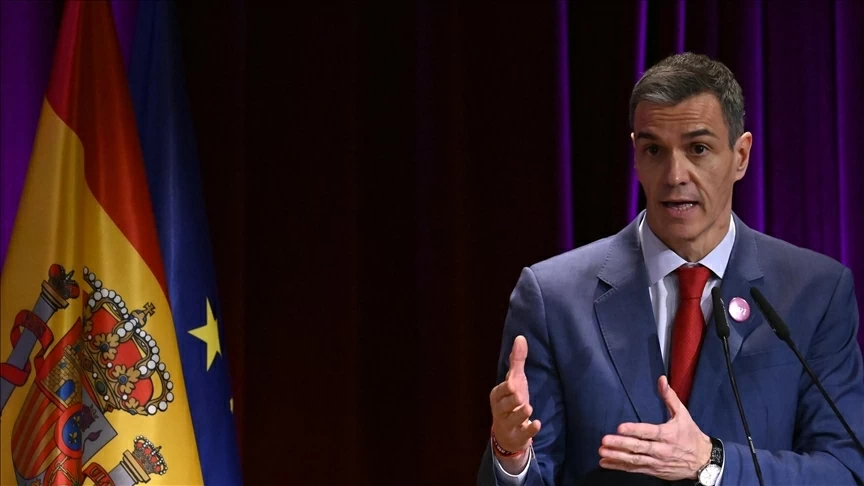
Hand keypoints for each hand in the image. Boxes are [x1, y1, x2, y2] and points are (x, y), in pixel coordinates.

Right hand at [489, 335, 541, 472]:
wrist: (509, 434)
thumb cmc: (512, 402)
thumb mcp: (515, 381)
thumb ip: (517, 361)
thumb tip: (520, 337)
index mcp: (497, 395)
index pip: (500, 390)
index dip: (507, 388)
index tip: (513, 385)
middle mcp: (500, 410)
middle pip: (505, 404)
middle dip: (513, 400)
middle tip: (520, 397)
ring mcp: (508, 424)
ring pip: (513, 418)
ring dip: (520, 413)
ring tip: (527, 409)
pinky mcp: (517, 436)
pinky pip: (523, 433)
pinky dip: (529, 429)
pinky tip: (537, 424)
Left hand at [598, 375, 711, 480]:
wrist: (703, 461)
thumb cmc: (691, 435)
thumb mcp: (683, 414)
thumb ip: (670, 397)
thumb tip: (662, 379)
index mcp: (668, 434)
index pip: (649, 432)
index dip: (634, 430)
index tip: (620, 427)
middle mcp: (661, 449)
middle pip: (639, 447)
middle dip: (621, 444)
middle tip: (605, 441)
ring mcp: (657, 462)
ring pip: (635, 460)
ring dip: (617, 457)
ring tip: (602, 453)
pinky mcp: (654, 470)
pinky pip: (635, 469)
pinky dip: (620, 467)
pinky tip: (606, 464)